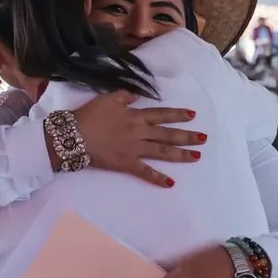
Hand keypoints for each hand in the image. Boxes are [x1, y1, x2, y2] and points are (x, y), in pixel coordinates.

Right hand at [68, 91, 205, 186]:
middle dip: (187, 136)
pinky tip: (171, 183)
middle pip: (168, 134)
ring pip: (162, 151)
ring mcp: (135, 149)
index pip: (162, 114)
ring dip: (181, 154)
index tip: (193, 115)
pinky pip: (145, 172)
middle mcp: (140, 132)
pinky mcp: (127, 164)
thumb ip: (125, 95)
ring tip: (197, 156)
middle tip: (204, 138)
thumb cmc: (89, 116)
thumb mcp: (107, 98)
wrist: (74, 136)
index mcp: (135, 116)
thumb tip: (138, 95)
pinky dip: (158, 178)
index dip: (178, 114)